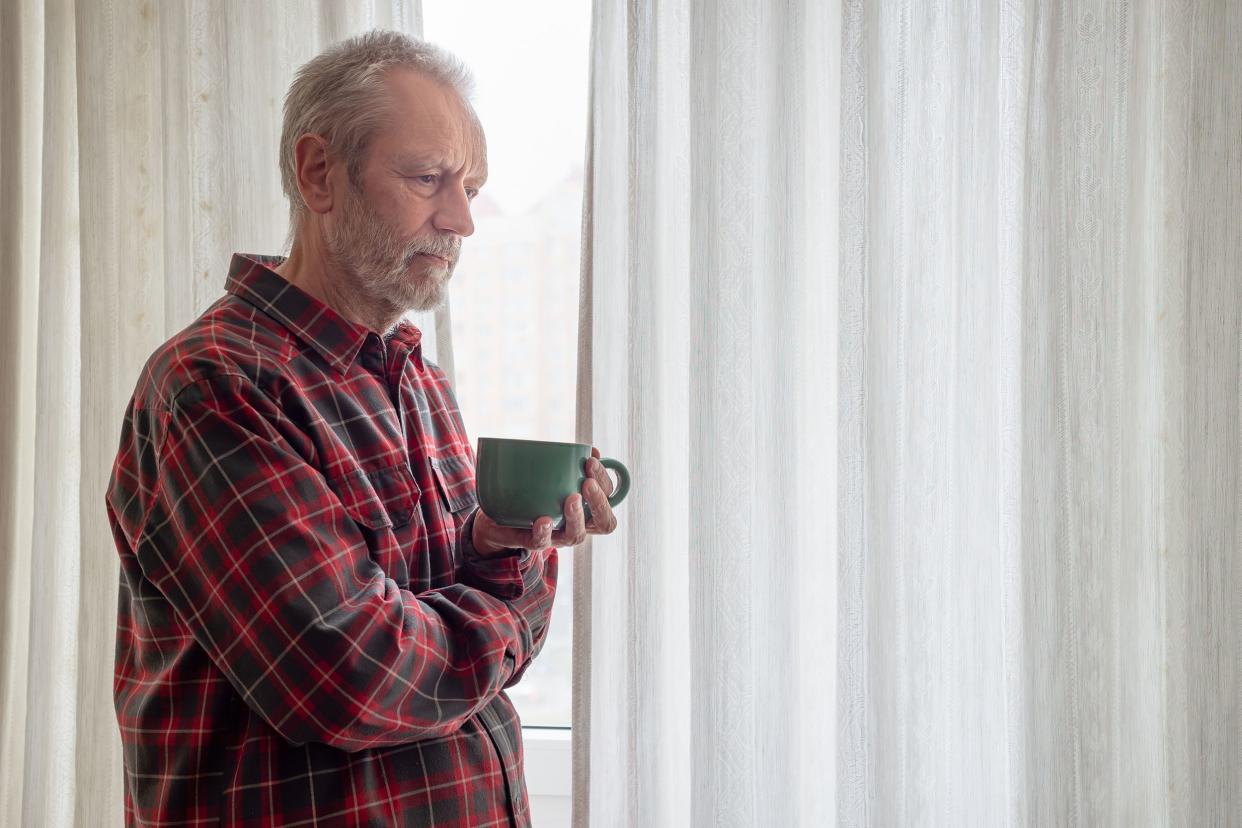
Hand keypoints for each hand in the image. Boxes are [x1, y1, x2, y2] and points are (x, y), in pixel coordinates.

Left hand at [472, 447, 620, 555]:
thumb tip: (592, 450)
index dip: (604, 480)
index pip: (608, 497)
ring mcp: (557, 536)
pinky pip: (542, 542)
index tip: (591, 460)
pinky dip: (544, 532)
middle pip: (604, 523)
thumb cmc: (533, 491)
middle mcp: (577, 524)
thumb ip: (571, 462)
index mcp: (587, 507)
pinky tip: (543, 519)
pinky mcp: (533, 541)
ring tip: (572, 498)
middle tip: (588, 482)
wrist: (498, 516)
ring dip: (577, 517)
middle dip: (600, 502)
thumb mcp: (553, 474)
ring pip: (576, 535)